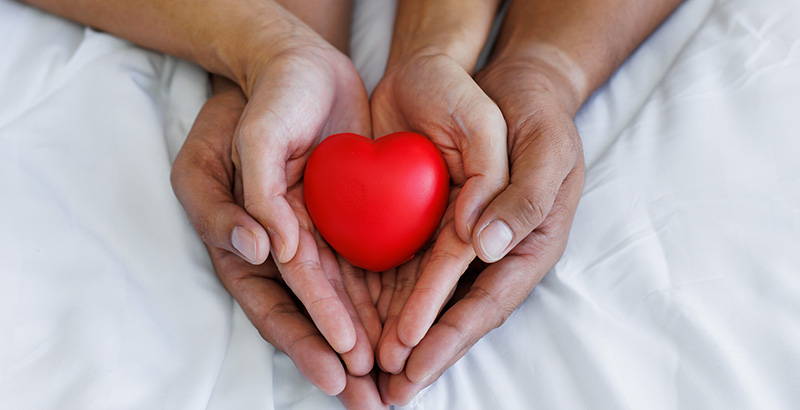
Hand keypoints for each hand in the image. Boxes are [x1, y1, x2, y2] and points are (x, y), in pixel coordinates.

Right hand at [171, 76, 385, 407]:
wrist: (296, 67)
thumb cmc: (250, 108)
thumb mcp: (222, 147)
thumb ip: (234, 200)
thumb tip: (261, 248)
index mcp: (247, 244)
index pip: (275, 304)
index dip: (307, 338)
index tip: (341, 367)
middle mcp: (286, 252)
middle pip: (315, 319)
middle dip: (344, 362)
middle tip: (376, 402)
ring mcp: (323, 240)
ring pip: (349, 303)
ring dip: (372, 344)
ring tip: (400, 382)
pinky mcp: (356, 222)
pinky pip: (375, 266)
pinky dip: (391, 299)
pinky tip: (415, 325)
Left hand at [378, 57, 585, 404]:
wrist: (503, 84)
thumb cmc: (535, 116)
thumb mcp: (545, 147)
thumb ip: (524, 198)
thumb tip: (487, 247)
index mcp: (527, 247)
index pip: (487, 303)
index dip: (449, 336)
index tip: (413, 364)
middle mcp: (491, 255)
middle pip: (452, 314)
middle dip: (418, 352)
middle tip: (384, 390)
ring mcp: (458, 242)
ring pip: (424, 298)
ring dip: (396, 334)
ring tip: (364, 369)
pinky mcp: (429, 223)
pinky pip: (404, 263)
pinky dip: (383, 292)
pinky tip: (356, 314)